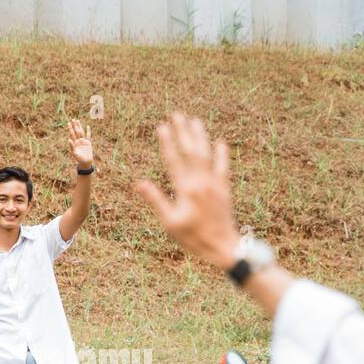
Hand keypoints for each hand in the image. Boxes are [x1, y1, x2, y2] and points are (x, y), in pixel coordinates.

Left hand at [67, 119, 93, 167]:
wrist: (85, 162)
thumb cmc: (79, 159)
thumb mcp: (74, 153)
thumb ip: (71, 146)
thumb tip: (68, 139)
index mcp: (74, 143)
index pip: (72, 134)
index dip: (70, 129)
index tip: (69, 123)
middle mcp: (78, 141)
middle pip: (76, 131)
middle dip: (74, 125)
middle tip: (73, 119)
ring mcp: (83, 141)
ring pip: (81, 132)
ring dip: (79, 126)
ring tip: (77, 121)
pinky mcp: (88, 143)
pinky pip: (88, 136)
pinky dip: (88, 131)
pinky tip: (87, 126)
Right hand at [134, 113, 240, 269]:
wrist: (223, 248)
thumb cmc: (193, 238)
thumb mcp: (170, 223)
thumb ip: (156, 200)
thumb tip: (138, 183)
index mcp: (185, 190)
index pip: (173, 160)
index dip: (167, 142)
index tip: (162, 126)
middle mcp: (201, 182)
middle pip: (191, 151)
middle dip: (183, 132)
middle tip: (177, 115)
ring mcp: (214, 184)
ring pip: (207, 154)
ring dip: (200, 136)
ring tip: (195, 120)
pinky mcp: (224, 190)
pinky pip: (223, 167)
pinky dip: (222, 154)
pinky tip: (220, 142)